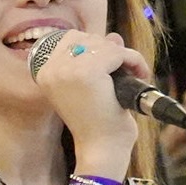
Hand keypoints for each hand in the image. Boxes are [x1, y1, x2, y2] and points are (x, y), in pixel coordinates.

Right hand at [26, 27, 149, 164]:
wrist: (101, 148)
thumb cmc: (97, 122)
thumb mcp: (93, 85)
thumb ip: (99, 58)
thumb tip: (113, 36)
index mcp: (45, 73)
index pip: (69, 38)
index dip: (94, 48)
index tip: (109, 66)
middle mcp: (52, 69)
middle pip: (87, 37)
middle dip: (110, 51)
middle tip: (124, 71)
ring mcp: (68, 70)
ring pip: (104, 44)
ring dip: (125, 56)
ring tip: (134, 74)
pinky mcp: (88, 72)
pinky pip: (119, 52)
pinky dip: (135, 61)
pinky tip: (140, 75)